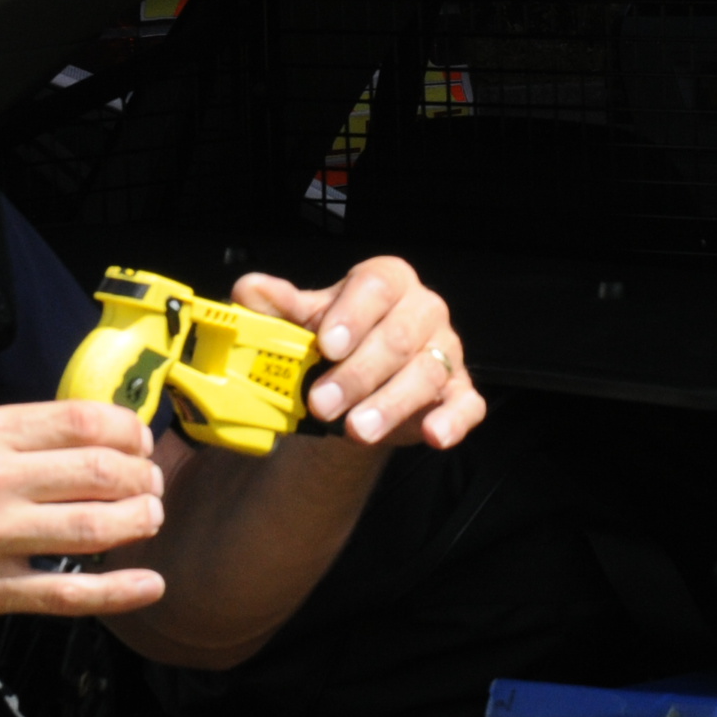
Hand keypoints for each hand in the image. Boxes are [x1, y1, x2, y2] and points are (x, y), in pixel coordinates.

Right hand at [0, 399, 169, 643]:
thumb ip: (9, 436)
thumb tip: (81, 433)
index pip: (83, 421)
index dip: (129, 431)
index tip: (140, 441)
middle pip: (102, 470)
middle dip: (142, 477)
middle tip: (150, 484)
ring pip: (96, 527)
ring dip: (139, 523)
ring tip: (148, 520)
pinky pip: (68, 593)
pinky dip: (118, 592)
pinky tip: (148, 585)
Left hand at [234, 258, 483, 449]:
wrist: (353, 387)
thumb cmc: (334, 344)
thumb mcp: (302, 324)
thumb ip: (278, 308)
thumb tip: (250, 290)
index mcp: (387, 281)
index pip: (377, 286)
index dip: (352, 314)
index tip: (326, 344)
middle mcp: (423, 310)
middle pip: (400, 335)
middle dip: (359, 373)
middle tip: (322, 404)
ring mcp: (446, 351)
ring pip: (428, 373)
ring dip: (390, 404)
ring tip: (355, 431)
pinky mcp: (459, 392)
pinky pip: (466, 405)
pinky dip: (453, 421)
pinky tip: (433, 435)